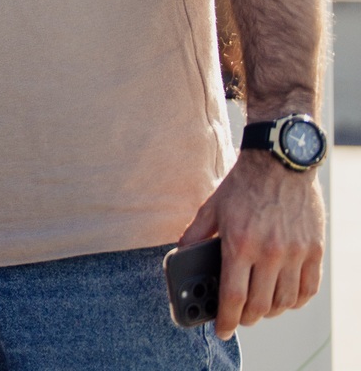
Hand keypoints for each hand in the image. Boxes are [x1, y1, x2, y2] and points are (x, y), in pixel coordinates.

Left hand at [178, 153, 324, 339]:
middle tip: (239, 320)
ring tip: (259, 309)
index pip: (233, 296)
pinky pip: (308, 287)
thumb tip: (180, 256)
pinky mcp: (314, 249)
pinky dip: (296, 301)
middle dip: (246, 319)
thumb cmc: (242, 186)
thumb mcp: (211, 208)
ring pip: (284, 301)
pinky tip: (285, 300)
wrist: (280, 163)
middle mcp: (270, 253)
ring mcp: (295, 252)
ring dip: (270, 312)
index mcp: (239, 244)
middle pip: (259, 305)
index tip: (222, 330)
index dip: (227, 320)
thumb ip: (194, 236)